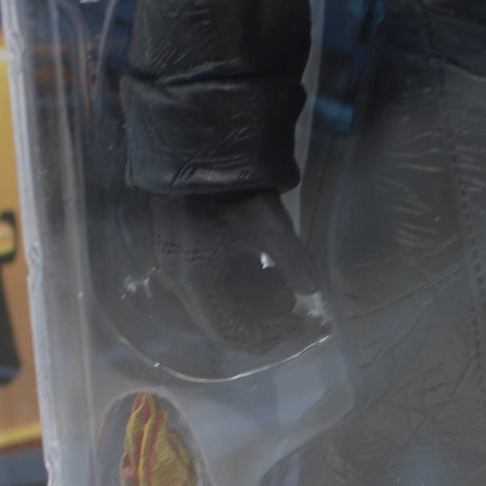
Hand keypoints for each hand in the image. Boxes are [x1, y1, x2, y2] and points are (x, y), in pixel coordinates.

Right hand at [147, 191, 320, 353]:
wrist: (194, 147)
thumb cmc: (232, 189)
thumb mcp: (271, 227)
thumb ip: (294, 264)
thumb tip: (311, 291)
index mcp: (197, 280)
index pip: (229, 333)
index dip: (265, 338)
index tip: (295, 325)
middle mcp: (178, 280)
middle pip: (223, 321)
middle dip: (261, 320)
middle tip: (293, 307)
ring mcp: (174, 265)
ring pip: (217, 303)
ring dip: (251, 302)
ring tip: (281, 283)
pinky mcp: (178, 251)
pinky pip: (208, 284)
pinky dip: (238, 285)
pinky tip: (263, 267)